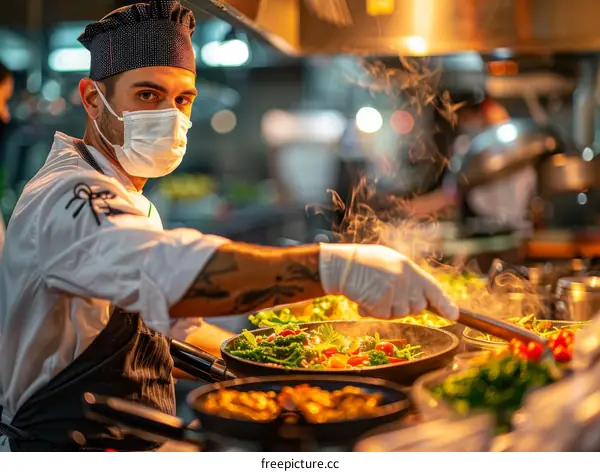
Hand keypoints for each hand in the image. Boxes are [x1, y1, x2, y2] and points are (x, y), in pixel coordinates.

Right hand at [319, 243, 457, 319]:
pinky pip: (382, 316)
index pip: (432, 288)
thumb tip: (425, 300)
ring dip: (386, 309)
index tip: (454, 315)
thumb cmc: (363, 263)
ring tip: (372, 291)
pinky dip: (372, 311)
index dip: (445, 303)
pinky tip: (363, 297)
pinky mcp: (380, 301)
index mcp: (408, 267)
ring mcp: (393, 290)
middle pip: (416, 306)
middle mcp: (405, 278)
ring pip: (399, 314)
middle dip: (404, 305)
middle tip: (385, 292)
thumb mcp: (390, 263)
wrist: (340, 265)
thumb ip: (408, 278)